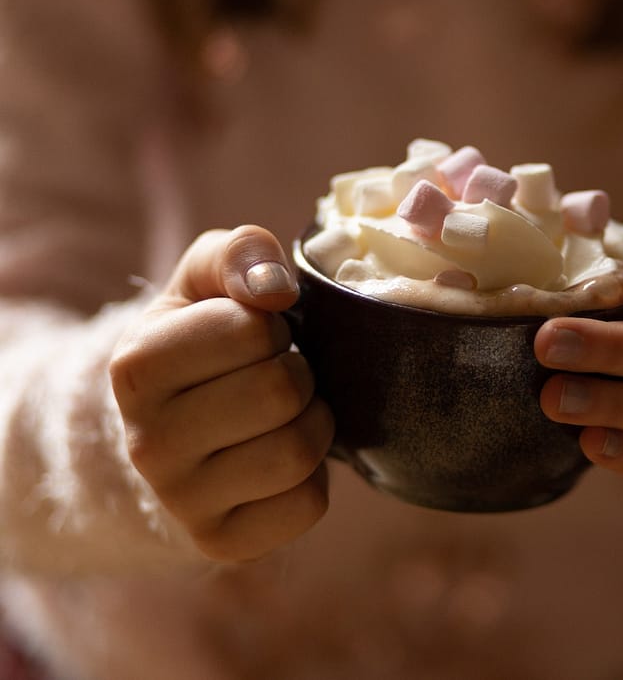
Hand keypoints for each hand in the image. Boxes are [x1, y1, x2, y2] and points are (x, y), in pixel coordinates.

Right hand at [110, 225, 333, 561]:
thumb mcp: (207, 280)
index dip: (270, 327)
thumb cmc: (202, 342)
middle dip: (298, 374)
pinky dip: (314, 477)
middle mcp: (146, 442)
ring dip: (314, 424)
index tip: (253, 338)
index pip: (250, 330)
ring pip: (297, 452)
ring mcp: (181, 501)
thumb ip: (239, 253)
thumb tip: (274, 288)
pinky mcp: (221, 542)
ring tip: (286, 415)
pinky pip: (307, 505)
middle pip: (279, 392)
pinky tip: (282, 461)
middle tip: (277, 377)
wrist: (175, 432)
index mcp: (135, 367)